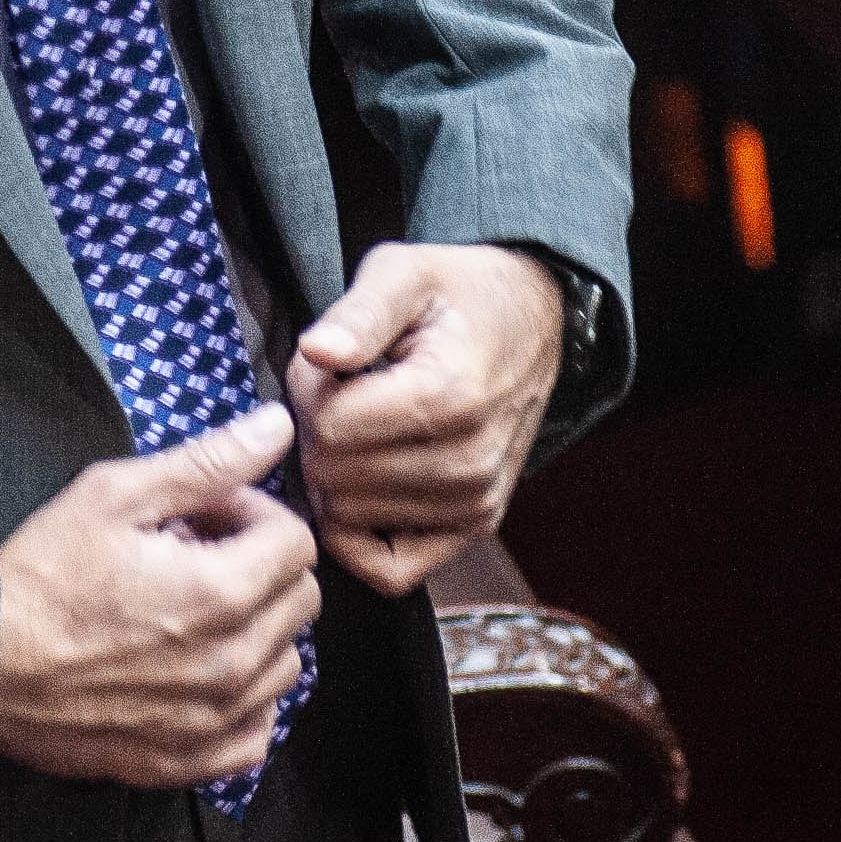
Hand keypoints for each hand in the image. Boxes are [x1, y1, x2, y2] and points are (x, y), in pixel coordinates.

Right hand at [0, 404, 320, 787]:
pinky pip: (259, 730)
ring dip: (255, 630)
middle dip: (258, 565)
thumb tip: (277, 427)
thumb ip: (208, 462)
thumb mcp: (115, 496)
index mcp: (220, 593)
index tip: (208, 516)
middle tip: (196, 556)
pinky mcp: (189, 759)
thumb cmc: (41, 579)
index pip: (296, 542)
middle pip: (300, 600)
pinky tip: (200, 671)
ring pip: (286, 663)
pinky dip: (244, 699)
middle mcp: (230, 664)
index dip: (254, 513)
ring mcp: (213, 719)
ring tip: (191, 612)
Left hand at [285, 244, 564, 594]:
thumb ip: (360, 311)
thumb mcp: (406, 270)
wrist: (532, 319)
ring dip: (336, 474)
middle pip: (333, 477)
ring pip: (348, 520)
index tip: (329, 361)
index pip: (328, 427)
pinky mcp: (474, 526)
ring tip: (361, 423)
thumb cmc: (459, 294)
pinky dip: (358, 537)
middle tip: (342, 391)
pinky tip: (360, 485)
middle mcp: (468, 463)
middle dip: (317, 431)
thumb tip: (317, 353)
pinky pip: (389, 571)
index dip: (308, 389)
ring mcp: (475, 502)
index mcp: (449, 397)